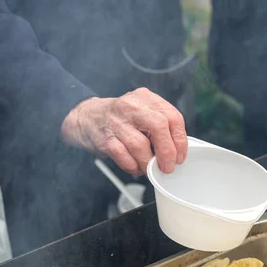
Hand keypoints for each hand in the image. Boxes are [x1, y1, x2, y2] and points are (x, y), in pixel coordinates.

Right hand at [61, 89, 187, 174]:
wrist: (86, 117)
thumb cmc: (120, 119)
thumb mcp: (142, 112)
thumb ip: (160, 126)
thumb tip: (177, 152)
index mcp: (146, 98)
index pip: (172, 116)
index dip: (180, 140)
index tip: (180, 156)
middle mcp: (131, 106)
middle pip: (159, 127)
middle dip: (167, 152)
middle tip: (168, 166)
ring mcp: (116, 122)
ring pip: (140, 145)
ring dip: (148, 163)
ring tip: (149, 169)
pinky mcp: (105, 138)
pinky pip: (123, 157)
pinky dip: (133, 166)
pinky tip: (135, 167)